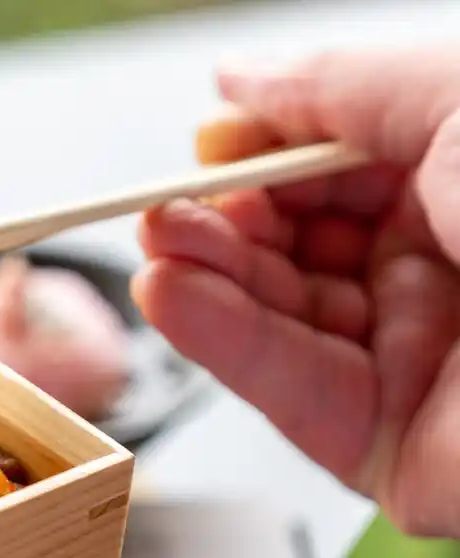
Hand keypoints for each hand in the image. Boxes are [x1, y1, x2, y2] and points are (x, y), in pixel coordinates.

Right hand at [133, 48, 459, 536]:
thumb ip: (335, 88)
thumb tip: (237, 82)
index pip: (331, 174)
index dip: (262, 157)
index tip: (205, 146)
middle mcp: (437, 275)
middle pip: (293, 248)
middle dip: (223, 221)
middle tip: (164, 204)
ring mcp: (410, 362)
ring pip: (277, 318)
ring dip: (206, 277)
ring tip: (157, 242)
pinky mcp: (386, 445)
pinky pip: (286, 388)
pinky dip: (219, 341)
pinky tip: (171, 294)